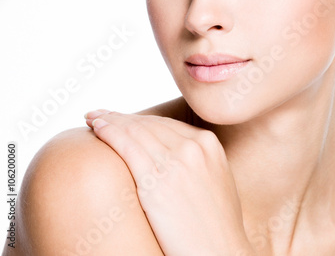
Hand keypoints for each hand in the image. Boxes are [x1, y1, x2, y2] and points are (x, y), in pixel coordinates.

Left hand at [84, 110, 255, 255]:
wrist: (219, 252)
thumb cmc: (215, 225)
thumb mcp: (215, 179)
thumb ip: (196, 160)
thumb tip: (169, 153)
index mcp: (209, 144)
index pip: (165, 124)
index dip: (139, 120)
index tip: (121, 118)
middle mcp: (194, 146)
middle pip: (149, 124)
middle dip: (121, 117)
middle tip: (100, 114)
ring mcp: (176, 161)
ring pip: (135, 131)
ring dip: (110, 121)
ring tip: (93, 118)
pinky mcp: (157, 180)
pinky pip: (127, 146)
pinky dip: (109, 132)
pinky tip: (96, 128)